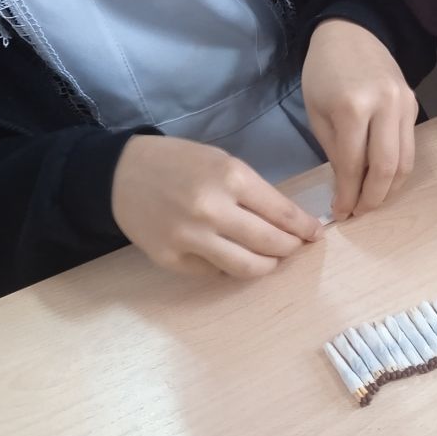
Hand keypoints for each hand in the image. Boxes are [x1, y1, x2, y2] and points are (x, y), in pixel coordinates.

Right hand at [111, 135, 320, 278]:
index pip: (282, 213)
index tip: (315, 234)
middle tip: (294, 248)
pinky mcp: (171, 260)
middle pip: (270, 244)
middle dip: (290, 248)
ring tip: (270, 259)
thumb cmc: (178, 162)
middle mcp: (212, 209)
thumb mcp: (221, 162)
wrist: (121, 173)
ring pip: (246, 267)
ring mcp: (190, 238)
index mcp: (230, 177)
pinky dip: (228, 267)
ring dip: (266, 266)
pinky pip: (214, 273)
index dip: (304, 228)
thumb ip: (254, 191)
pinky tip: (229, 256)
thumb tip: (289, 223)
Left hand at [302, 18, 416, 219]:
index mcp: (352, 108)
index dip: (347, 194)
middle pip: (386, 168)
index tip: (341, 213)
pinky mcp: (414, 105)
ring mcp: (405, 105)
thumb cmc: (323, 71)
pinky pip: (409, 146)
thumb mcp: (316, 112)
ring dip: (390, 188)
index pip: (352, 165)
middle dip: (373, 198)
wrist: (351, 31)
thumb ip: (334, 150)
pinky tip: (383, 178)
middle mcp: (385, 107)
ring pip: (405, 162)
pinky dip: (398, 168)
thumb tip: (347, 188)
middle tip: (359, 213)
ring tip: (372, 200)